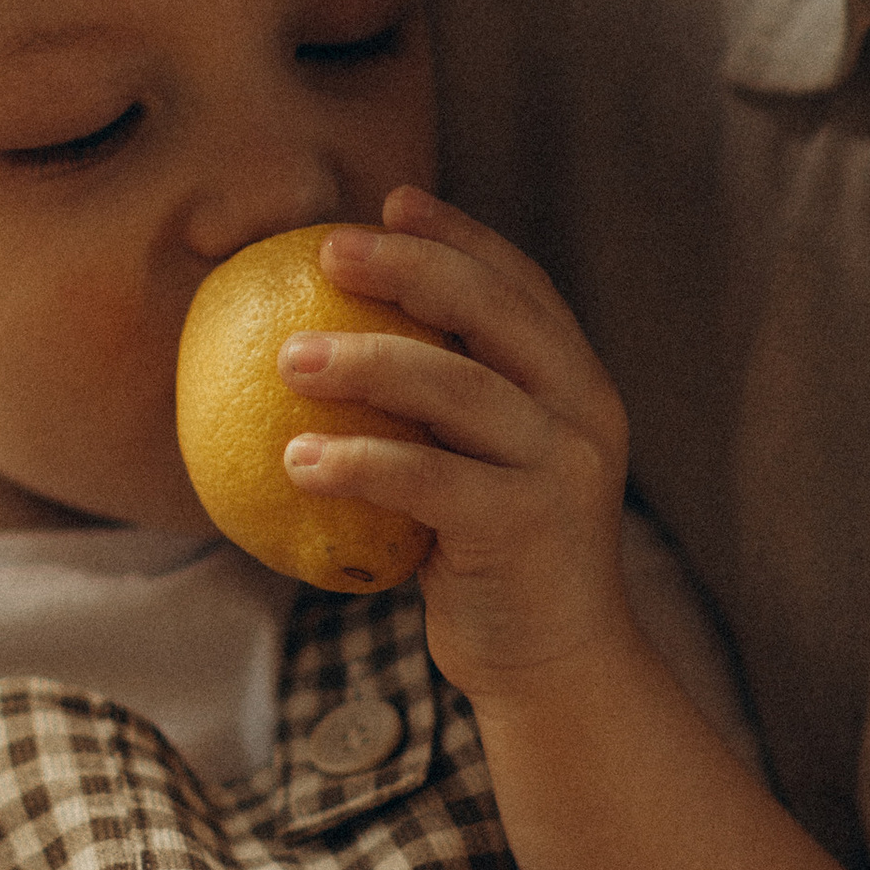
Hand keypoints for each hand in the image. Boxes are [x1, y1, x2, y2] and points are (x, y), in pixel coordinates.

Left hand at [280, 190, 632, 695]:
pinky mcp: (526, 529)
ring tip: (287, 358)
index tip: (390, 201)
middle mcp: (582, 412)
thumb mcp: (482, 466)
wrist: (554, 668)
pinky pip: (429, 480)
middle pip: (495, 314)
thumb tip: (333, 339)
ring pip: (460, 389)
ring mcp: (561, 469)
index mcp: (577, 383)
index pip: (522, 285)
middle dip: (411, 268)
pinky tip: (296, 459)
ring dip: (366, 362)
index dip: (459, 235)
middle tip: (326, 252)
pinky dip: (359, 463)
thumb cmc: (495, 559)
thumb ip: (444, 409)